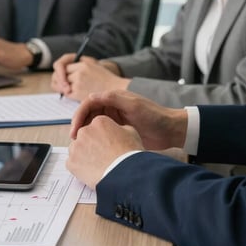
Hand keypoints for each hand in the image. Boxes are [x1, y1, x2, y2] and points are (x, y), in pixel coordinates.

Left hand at [51, 54, 128, 99]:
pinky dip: (67, 93)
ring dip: (61, 87)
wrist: (115, 90)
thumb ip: (79, 63)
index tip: (60, 73)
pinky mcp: (79, 94)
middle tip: (58, 82)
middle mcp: (80, 73)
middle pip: (60, 74)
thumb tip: (63, 68)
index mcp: (83, 64)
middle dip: (58, 78)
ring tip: (65, 87)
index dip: (60, 70)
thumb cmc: (104, 78)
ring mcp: (79, 83)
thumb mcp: (93, 64)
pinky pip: (66, 93)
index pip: (63, 65)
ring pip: (62, 84)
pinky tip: (71, 93)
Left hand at [67, 115, 143, 188]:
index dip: (103, 137)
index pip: (97, 127)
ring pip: (77, 149)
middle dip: (92, 145)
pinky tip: (92, 171)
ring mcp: (76, 147)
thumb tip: (116, 130)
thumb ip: (119, 128)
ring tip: (98, 165)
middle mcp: (84, 131)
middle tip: (102, 156)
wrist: (124, 175)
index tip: (107, 145)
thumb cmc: (129, 155)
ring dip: (84, 155)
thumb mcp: (131, 133)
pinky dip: (80, 167)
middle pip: (85, 137)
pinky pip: (73, 163)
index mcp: (99, 122)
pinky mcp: (71, 162)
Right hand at [70, 90, 187, 150]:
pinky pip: (101, 133)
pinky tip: (92, 149)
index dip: (78, 115)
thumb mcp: (134, 106)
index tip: (75, 130)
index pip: (88, 103)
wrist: (170, 130)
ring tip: (81, 146)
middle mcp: (111, 106)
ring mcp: (114, 119)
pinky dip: (94, 139)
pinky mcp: (118, 130)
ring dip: (85, 133)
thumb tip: (91, 96)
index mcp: (113, 97)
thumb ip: (113, 99)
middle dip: (79, 125)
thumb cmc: (154, 116)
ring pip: (93, 124)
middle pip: (88, 114)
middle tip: (75, 140)